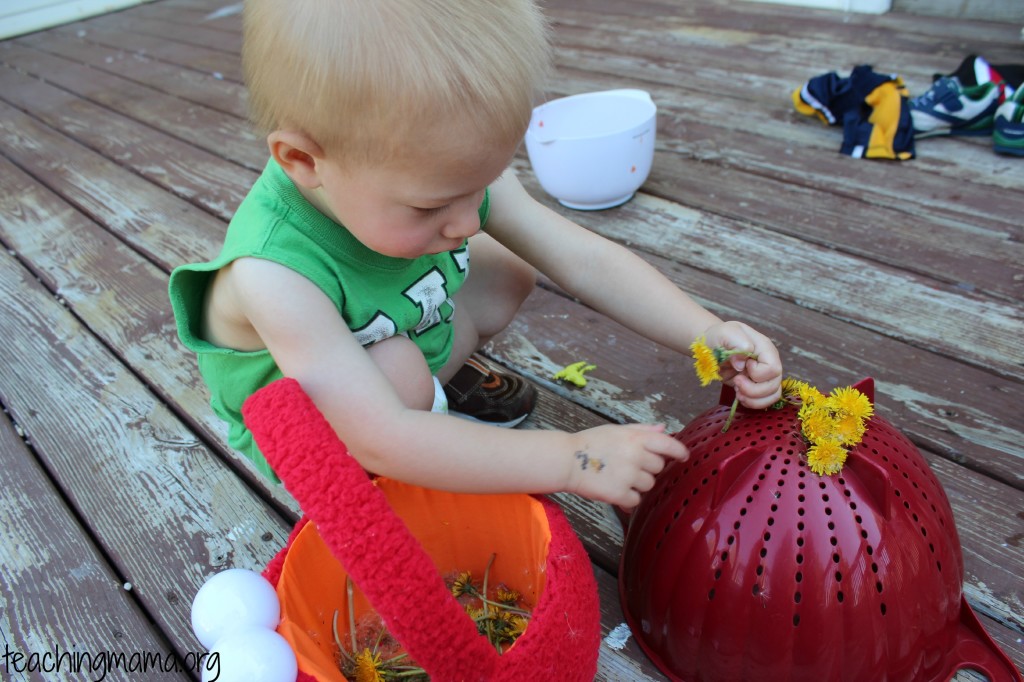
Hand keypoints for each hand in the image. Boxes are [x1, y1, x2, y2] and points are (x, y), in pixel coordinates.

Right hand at [565, 423, 688, 508]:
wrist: (566, 460)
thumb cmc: (590, 443)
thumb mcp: (616, 430)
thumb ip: (641, 430)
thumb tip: (663, 429)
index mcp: (635, 438)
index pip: (668, 444)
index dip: (679, 451)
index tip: (683, 457)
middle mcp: (635, 455)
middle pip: (658, 467)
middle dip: (648, 468)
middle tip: (630, 466)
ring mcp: (628, 476)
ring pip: (649, 485)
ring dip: (639, 484)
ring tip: (619, 477)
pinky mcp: (619, 493)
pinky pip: (636, 500)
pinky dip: (628, 498)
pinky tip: (616, 490)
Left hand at [702, 321, 782, 408]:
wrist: (712, 345)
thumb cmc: (719, 337)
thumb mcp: (724, 333)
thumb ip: (736, 343)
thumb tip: (743, 364)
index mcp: (765, 348)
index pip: (773, 368)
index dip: (757, 373)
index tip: (741, 366)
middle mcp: (769, 362)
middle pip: (774, 385)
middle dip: (753, 390)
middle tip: (736, 382)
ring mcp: (764, 375)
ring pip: (773, 395)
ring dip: (753, 399)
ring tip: (738, 392)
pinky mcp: (756, 386)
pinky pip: (764, 401)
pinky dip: (752, 403)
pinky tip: (740, 396)